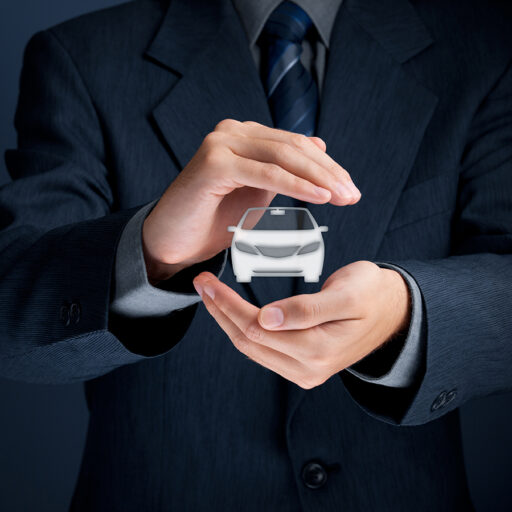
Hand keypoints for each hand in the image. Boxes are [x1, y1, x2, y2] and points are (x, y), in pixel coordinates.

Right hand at [142, 120, 360, 282]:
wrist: (174, 242)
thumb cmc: (215, 220)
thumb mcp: (259, 191)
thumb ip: (285, 167)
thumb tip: (320, 142)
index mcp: (245, 136)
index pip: (296, 144)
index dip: (327, 166)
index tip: (350, 189)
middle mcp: (233, 132)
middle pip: (294, 147)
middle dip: (329, 172)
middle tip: (353, 196)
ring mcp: (221, 143)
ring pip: (283, 156)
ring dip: (319, 178)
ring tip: (342, 197)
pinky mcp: (213, 163)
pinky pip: (265, 172)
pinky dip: (295, 185)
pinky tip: (319, 197)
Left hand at [192, 261, 410, 388]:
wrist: (393, 312)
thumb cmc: (373, 294)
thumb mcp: (347, 293)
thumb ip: (308, 308)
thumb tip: (267, 319)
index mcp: (318, 350)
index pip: (256, 329)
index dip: (228, 305)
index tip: (209, 283)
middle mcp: (308, 369)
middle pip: (248, 341)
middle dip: (221, 311)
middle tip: (202, 283)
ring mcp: (305, 372)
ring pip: (252, 348)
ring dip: (227, 322)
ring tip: (211, 296)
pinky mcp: (303, 367)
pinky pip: (263, 351)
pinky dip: (243, 331)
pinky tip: (233, 314)